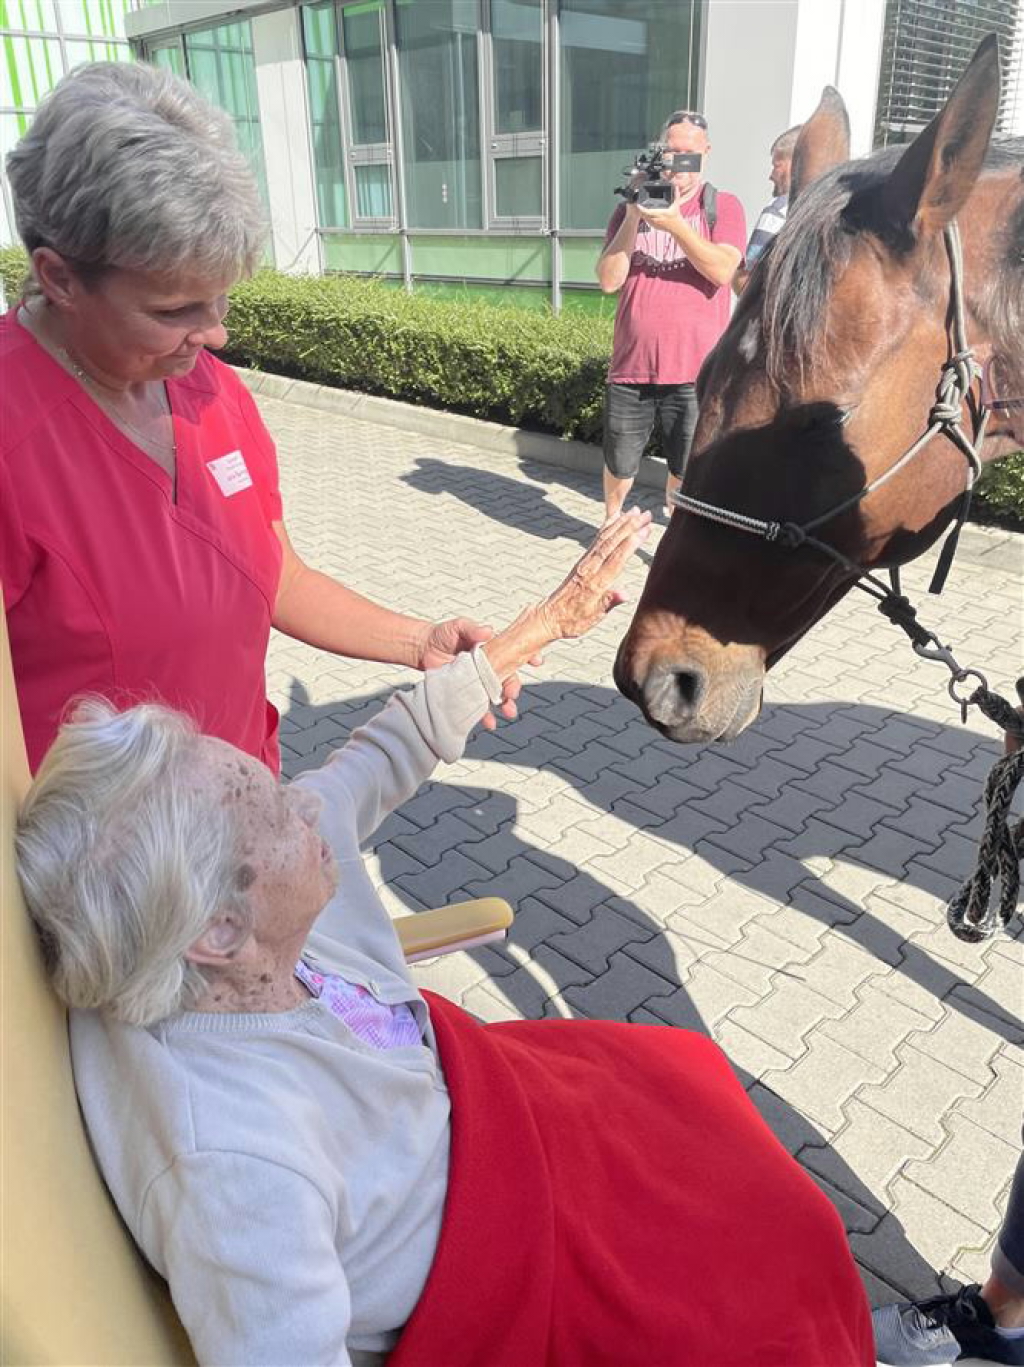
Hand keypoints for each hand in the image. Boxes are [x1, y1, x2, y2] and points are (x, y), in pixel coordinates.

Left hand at [418, 617, 536, 730]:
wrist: (423, 650)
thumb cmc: (443, 635)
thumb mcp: (457, 627)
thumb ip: (471, 628)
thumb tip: (488, 630)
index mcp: (491, 650)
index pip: (512, 653)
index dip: (527, 656)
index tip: (537, 661)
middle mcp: (488, 667)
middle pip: (507, 678)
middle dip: (514, 688)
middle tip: (513, 695)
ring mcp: (478, 682)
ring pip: (497, 695)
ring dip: (506, 705)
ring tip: (509, 712)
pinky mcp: (467, 694)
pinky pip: (479, 707)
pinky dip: (486, 716)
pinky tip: (490, 722)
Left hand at [538, 509, 652, 640]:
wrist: (549, 617)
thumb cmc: (572, 621)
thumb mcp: (591, 618)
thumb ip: (608, 603)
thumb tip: (625, 594)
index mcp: (596, 583)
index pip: (617, 559)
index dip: (632, 544)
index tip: (645, 530)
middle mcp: (590, 569)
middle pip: (612, 543)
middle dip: (630, 527)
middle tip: (646, 514)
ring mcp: (585, 563)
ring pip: (605, 538)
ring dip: (621, 523)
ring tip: (635, 510)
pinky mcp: (582, 561)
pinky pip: (597, 540)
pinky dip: (607, 527)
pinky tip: (615, 519)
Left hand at [636, 181, 681, 228]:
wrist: (676, 227)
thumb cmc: (676, 216)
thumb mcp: (676, 205)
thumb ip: (676, 195)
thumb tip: (676, 187)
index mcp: (660, 213)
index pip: (647, 211)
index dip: (641, 208)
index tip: (638, 205)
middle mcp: (656, 219)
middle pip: (644, 215)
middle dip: (640, 210)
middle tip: (638, 205)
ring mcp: (654, 224)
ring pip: (645, 218)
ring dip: (642, 214)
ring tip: (640, 209)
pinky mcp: (654, 226)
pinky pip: (647, 221)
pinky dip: (645, 218)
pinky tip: (645, 214)